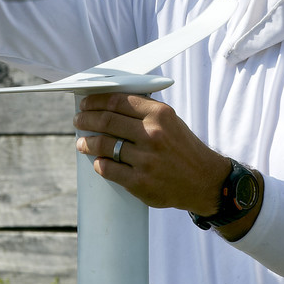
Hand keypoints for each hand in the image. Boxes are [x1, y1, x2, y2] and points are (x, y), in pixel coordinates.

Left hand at [75, 93, 230, 216]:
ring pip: (104, 146)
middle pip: (106, 121)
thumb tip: (108, 105)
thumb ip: (144, 112)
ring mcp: (146, 159)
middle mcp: (153, 134)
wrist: (204, 181)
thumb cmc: (183, 149)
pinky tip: (97, 162)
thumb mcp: (171, 122)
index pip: (117, 101)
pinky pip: (109, 169)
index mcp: (160, 114)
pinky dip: (99, 164)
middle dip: (86, 120)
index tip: (85, 104)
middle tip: (78, 121)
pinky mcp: (140, 182)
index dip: (96, 102)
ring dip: (87, 143)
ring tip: (81, 143)